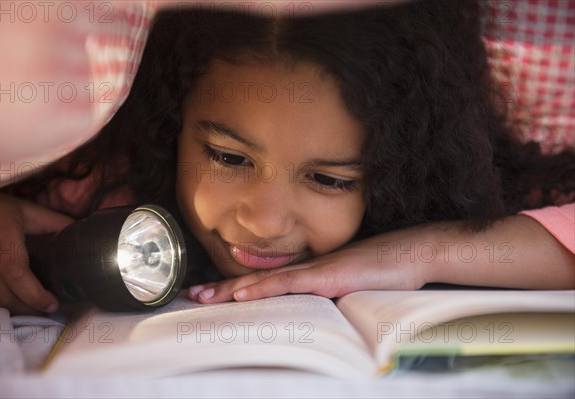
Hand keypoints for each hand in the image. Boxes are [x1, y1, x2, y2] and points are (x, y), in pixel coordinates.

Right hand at [0, 192, 73, 313]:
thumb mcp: (29, 211)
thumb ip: (57, 225)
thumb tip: (87, 240)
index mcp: (0, 231)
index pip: (15, 271)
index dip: (34, 294)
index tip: (53, 304)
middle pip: (1, 293)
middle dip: (27, 308)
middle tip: (48, 310)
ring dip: (11, 309)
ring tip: (33, 308)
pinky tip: (11, 302)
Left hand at [187, 235, 427, 303]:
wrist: (411, 254)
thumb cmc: (385, 272)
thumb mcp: (350, 289)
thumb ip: (328, 296)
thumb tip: (312, 312)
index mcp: (309, 274)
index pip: (266, 283)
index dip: (237, 288)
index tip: (212, 294)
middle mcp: (305, 269)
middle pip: (256, 280)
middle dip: (222, 289)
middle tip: (192, 295)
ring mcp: (314, 271)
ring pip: (264, 281)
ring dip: (230, 289)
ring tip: (202, 296)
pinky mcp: (327, 275)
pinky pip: (289, 284)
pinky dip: (262, 288)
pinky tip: (241, 293)